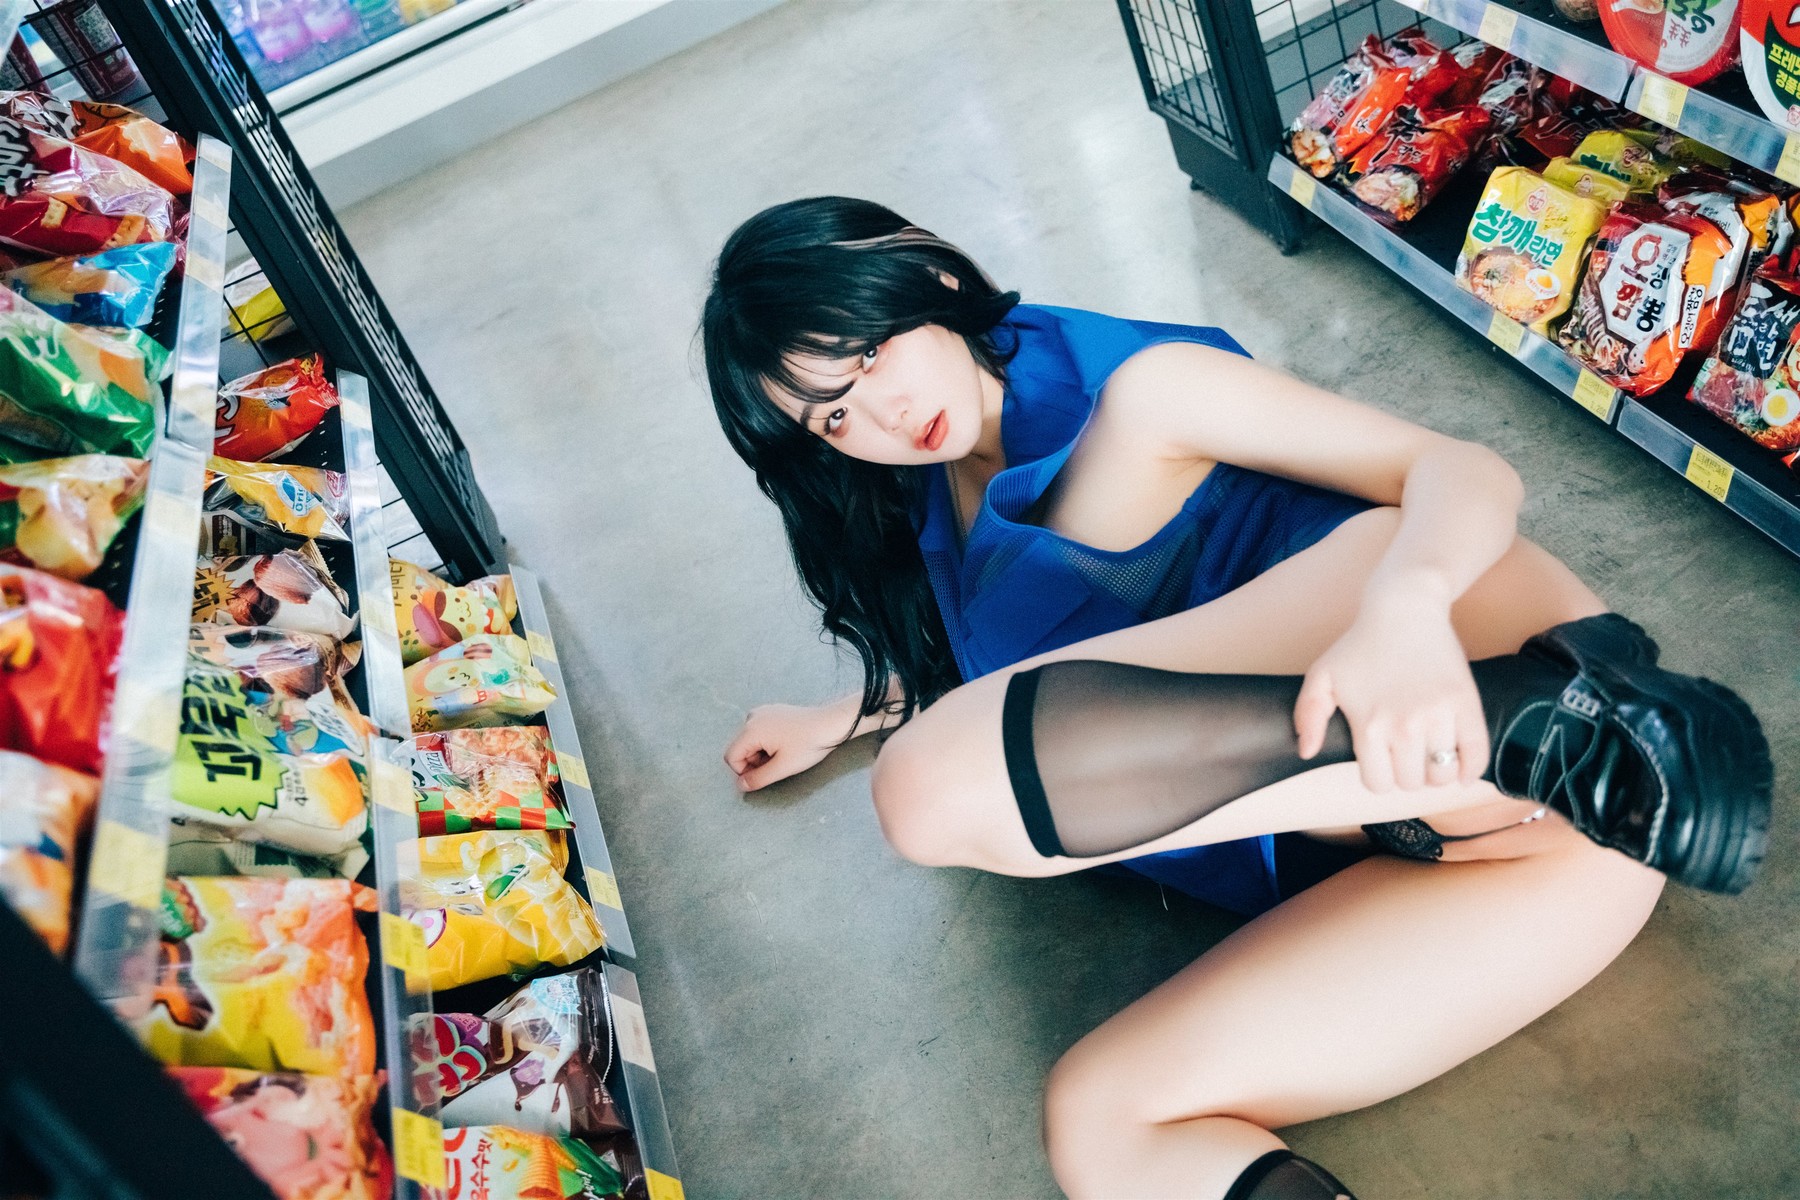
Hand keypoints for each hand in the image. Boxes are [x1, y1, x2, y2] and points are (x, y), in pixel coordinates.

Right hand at [723, 701, 846, 791]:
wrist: (831, 724)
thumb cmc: (808, 745)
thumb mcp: (782, 768)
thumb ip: (757, 779)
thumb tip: (740, 785)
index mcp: (751, 729)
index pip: (731, 757)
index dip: (744, 771)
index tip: (766, 773)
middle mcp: (752, 717)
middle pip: (741, 749)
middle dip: (755, 762)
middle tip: (779, 764)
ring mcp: (762, 712)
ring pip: (751, 742)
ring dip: (763, 753)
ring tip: (785, 754)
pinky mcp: (773, 712)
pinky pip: (761, 732)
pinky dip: (769, 743)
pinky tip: (787, 744)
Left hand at [1293, 592, 1488, 791]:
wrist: (1404, 608)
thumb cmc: (1360, 644)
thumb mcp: (1322, 676)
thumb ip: (1308, 716)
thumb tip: (1307, 752)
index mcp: (1369, 726)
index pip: (1378, 783)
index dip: (1379, 776)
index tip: (1382, 761)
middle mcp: (1404, 727)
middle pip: (1411, 782)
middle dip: (1407, 774)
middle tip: (1406, 755)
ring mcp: (1438, 716)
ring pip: (1443, 775)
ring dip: (1437, 772)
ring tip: (1430, 756)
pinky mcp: (1466, 704)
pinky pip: (1477, 755)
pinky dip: (1471, 770)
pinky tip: (1461, 767)